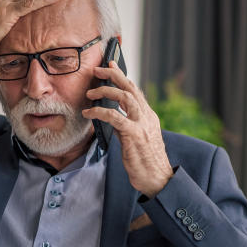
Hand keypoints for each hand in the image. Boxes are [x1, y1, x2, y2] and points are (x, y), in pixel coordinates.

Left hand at [83, 63, 173, 197]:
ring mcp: (142, 125)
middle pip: (130, 88)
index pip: (136, 91)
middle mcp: (147, 117)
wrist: (158, 180)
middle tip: (98, 69)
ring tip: (90, 92)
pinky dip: (99, 112)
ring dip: (105, 91)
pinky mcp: (134, 135)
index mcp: (149, 117)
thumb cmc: (147, 164)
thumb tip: (113, 118)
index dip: (122, 77)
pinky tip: (89, 114)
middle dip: (113, 75)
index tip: (111, 65)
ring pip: (124, 97)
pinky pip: (114, 117)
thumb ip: (128, 126)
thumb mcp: (138, 140)